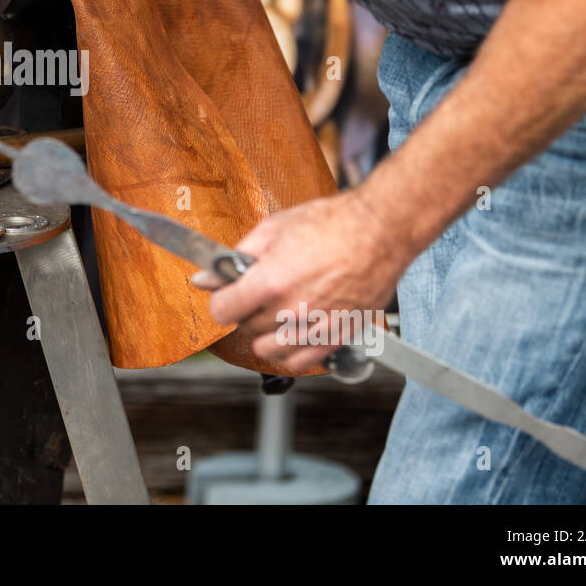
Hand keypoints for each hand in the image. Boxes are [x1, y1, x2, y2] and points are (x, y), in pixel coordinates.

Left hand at [192, 188, 416, 371]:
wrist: (380, 231)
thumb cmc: (332, 223)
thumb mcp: (274, 228)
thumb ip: (236, 257)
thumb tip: (205, 278)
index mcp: (271, 281)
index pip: (223, 311)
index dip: (221, 299)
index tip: (228, 293)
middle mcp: (292, 310)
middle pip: (246, 328)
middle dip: (247, 310)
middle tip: (261, 290)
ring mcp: (316, 328)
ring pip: (269, 350)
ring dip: (267, 333)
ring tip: (278, 310)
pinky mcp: (338, 337)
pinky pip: (300, 362)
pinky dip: (291, 351)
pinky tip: (295, 329)